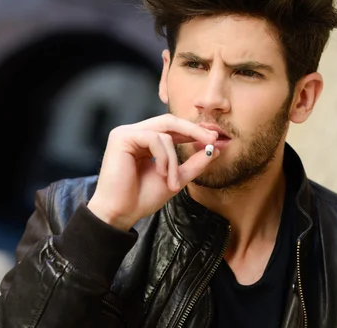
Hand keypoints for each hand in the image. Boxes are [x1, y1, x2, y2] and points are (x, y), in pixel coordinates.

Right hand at [87, 114, 219, 230]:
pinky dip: (164, 158)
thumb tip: (215, 149)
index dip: (193, 131)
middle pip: (169, 121)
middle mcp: (134, 133)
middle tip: (211, 140)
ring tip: (173, 182)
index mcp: (144, 141)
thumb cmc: (142, 198)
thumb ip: (193, 163)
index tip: (214, 139)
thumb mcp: (176, 178)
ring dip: (175, 160)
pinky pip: (154, 139)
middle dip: (193, 130)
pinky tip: (161, 174)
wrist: (121, 214)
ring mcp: (126, 133)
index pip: (172, 128)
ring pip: (164, 133)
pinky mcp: (121, 137)